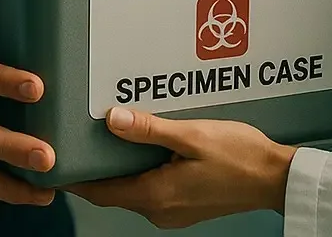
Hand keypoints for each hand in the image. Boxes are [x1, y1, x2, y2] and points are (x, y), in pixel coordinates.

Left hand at [67, 107, 295, 228]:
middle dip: (97, 168)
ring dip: (121, 168)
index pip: (101, 192)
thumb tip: (112, 119)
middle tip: (81, 139)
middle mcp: (160, 210)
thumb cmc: (239, 155)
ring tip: (111, 137)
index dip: (76, 179)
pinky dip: (141, 171)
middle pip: (115, 191)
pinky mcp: (185, 206)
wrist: (274, 178)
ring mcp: (173, 212)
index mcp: (156, 195)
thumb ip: (150, 129)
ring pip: (133, 190)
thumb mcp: (191, 134)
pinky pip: (152, 190)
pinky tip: (147, 148)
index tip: (57, 163)